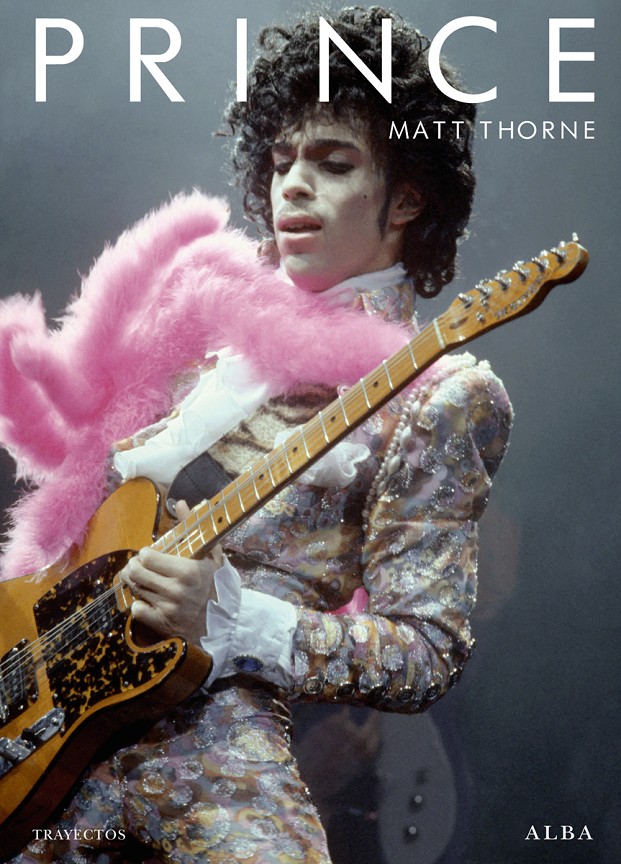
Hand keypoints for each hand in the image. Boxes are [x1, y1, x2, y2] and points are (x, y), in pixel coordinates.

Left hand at [120, 501, 223, 645]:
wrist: (225, 619)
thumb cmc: (216, 582)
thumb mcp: (211, 553)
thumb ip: (194, 526)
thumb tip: (181, 502)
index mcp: (187, 570)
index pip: (148, 557)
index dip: (146, 554)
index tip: (150, 554)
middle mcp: (176, 590)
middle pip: (136, 572)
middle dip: (134, 566)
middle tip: (138, 565)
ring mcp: (168, 608)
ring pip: (135, 589)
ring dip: (135, 582)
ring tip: (142, 579)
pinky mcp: (163, 623)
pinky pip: (137, 610)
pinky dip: (139, 603)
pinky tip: (148, 599)